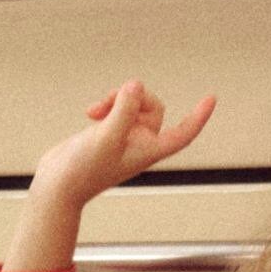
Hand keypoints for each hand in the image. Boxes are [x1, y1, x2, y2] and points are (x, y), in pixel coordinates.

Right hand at [33, 79, 215, 209]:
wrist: (58, 185)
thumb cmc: (83, 169)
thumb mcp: (106, 136)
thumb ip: (124, 110)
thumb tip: (137, 85)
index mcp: (148, 151)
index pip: (183, 133)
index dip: (198, 117)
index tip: (212, 98)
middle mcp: (140, 145)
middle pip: (154, 107)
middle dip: (133, 97)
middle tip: (111, 103)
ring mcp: (125, 138)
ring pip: (133, 104)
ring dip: (116, 99)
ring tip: (95, 111)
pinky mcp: (110, 133)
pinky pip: (118, 107)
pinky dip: (106, 104)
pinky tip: (90, 113)